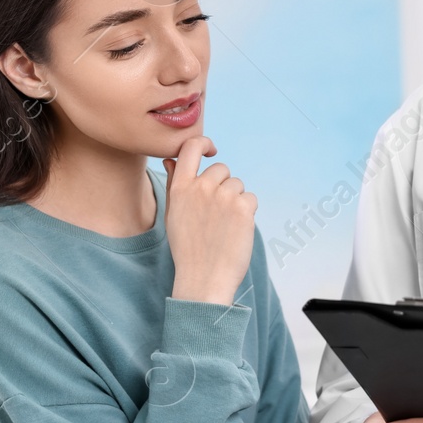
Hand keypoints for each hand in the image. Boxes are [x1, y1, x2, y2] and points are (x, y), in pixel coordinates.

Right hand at [162, 135, 256, 306]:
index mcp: (180, 188)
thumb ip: (174, 184)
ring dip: (236, 201)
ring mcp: (223, 196)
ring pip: (238, 185)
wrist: (203, 278)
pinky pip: (251, 198)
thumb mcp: (173, 214)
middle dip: (223, 185)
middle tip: (217, 214)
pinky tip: (236, 230)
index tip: (211, 150)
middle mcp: (201, 187)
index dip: (204, 144)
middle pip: (221, 169)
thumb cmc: (187, 248)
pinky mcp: (243, 207)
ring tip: (224, 226)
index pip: (191, 147)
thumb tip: (171, 159)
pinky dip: (248, 212)